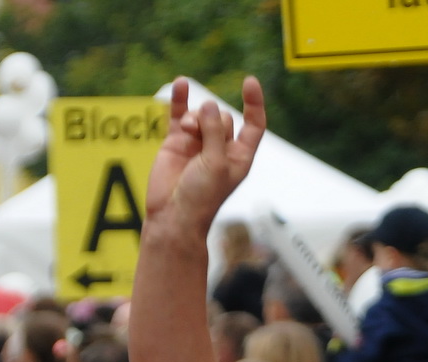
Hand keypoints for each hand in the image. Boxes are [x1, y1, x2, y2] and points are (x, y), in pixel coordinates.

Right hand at [146, 77, 265, 231]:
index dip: (254, 104)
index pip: (253, 125)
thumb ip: (214, 133)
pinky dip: (180, 99)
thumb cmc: (202, 197)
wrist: (173, 214)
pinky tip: (181, 83)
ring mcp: (198, 143)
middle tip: (200, 135)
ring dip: (195, 117)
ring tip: (186, 130)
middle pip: (222, 117)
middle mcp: (220, 148)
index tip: (249, 82)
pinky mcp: (176, 141)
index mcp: (240, 157)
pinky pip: (179, 114)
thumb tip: (208, 103)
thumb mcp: (217, 164)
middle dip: (212, 120)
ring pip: (202, 114)